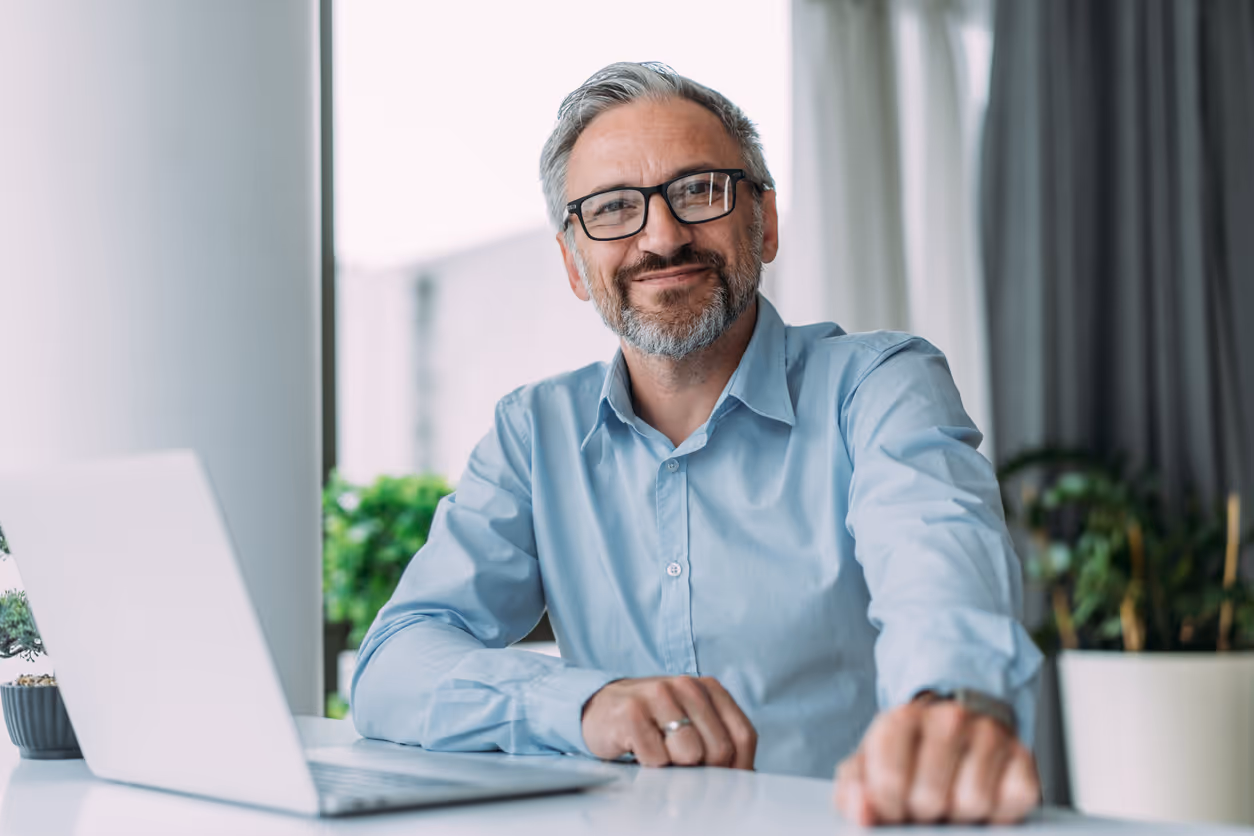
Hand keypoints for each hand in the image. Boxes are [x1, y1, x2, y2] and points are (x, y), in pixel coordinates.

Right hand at [581, 676, 756, 769]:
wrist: (600, 708)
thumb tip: (742, 780)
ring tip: (659, 754)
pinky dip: (649, 766)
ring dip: (674, 767)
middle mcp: (687, 685)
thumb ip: (718, 743)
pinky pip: (656, 759)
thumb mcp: (692, 725)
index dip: (738, 768)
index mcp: (709, 688)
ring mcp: (658, 694)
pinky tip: (639, 751)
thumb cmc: (653, 722)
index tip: (723, 783)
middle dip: (703, 771)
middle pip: (719, 750)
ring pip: (690, 754)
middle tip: (681, 767)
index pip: (743, 736)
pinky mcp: (631, 712)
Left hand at [834, 696, 1039, 825]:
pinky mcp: (1023, 756)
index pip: (888, 783)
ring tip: (951, 801)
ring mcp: (989, 734)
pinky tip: (983, 799)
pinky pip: (1015, 801)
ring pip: (973, 803)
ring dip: (961, 816)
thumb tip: (861, 812)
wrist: (953, 724)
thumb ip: (853, 792)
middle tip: (923, 807)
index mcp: (901, 719)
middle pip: (930, 798)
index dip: (888, 810)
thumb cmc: (906, 754)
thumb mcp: (868, 767)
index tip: (893, 808)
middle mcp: (947, 718)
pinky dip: (999, 813)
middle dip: (923, 815)